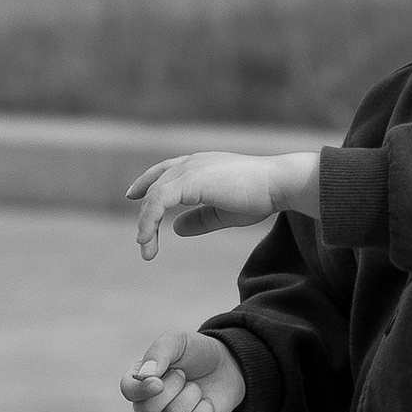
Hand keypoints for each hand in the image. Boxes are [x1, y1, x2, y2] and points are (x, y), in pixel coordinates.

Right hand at [121, 329, 247, 411]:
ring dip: (191, 396)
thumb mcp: (178, 341)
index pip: (128, 391)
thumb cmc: (196, 352)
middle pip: (148, 409)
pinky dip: (205, 410)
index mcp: (140, 380)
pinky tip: (205, 401)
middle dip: (173, 387)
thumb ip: (158, 352)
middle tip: (183, 374)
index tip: (158, 382)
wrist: (228, 365)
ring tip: (194, 386)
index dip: (141, 389)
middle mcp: (148, 404)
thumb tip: (144, 375)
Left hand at [128, 148, 321, 261]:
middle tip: (143, 242)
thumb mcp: (224, 212)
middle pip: (155, 185)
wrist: (278, 184)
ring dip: (146, 223)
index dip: (146, 182)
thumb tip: (176, 228)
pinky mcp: (189, 181)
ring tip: (146, 248)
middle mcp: (191, 163)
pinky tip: (148, 240)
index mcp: (200, 165)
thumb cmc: (260, 196)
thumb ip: (200, 219)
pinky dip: (149, 221)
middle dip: (146, 215)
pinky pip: (158, 202)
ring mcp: (189, 170)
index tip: (133, 195)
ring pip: (154, 196)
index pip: (165, 171)